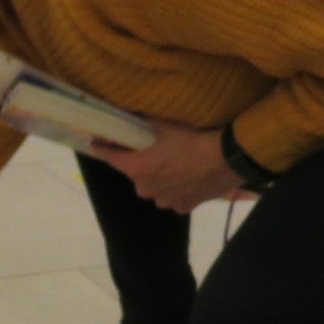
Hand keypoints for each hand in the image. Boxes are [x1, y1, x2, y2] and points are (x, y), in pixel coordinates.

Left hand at [93, 121, 242, 213]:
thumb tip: (122, 116)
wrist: (225, 158)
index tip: (97, 142)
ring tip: (178, 164)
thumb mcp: (161, 124)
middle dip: (143, 163)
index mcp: (135, 169)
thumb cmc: (190, 139)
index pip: (110, 157)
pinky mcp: (183, 207)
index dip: (104, 148)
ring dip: (162, 178)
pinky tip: (190, 177)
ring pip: (156, 187)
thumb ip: (138, 123)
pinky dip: (178, 189)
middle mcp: (144, 188)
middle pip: (136, 173)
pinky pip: (174, 196)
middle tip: (159, 151)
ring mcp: (164, 200)